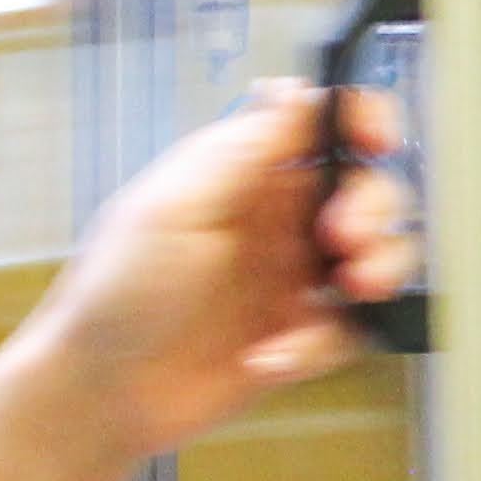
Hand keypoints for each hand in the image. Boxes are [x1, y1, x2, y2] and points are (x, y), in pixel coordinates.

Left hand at [0, 82, 417, 477]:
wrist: (100, 392)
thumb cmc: (119, 288)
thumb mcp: (175, 206)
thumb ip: (242, 148)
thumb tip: (295, 88)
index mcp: (246, 173)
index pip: (323, 124)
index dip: (363, 121)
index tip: (377, 143)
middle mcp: (278, 218)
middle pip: (365, 187)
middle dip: (374, 207)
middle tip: (346, 239)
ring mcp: (292, 278)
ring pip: (376, 254)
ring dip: (380, 268)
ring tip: (352, 291)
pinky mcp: (300, 337)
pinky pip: (349, 328)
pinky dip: (325, 342)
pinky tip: (271, 357)